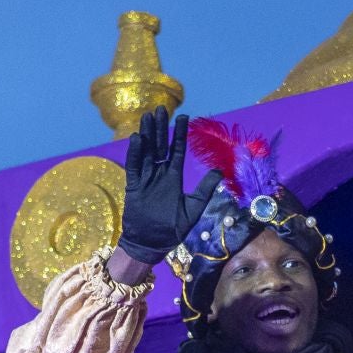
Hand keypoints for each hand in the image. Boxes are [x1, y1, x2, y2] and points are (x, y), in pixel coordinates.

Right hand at [116, 107, 221, 265]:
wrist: (152, 244)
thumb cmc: (173, 229)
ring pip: (146, 152)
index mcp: (173, 178)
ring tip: (148, 117)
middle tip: (160, 109)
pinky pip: (134, 167)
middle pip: (160, 146)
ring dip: (147, 135)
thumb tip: (219, 172)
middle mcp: (159, 175)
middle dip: (160, 128)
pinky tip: (137, 139)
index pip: (177, 151)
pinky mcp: (134, 187)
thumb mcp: (193, 209)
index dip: (179, 134)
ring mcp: (146, 179)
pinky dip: (136, 154)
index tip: (183, 117)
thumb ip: (204, 190)